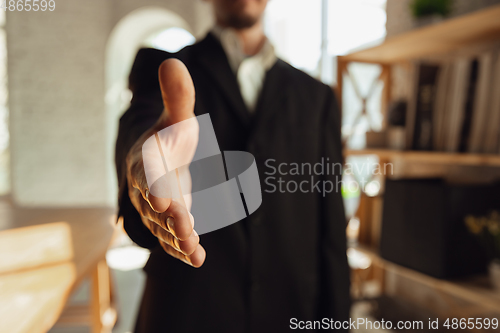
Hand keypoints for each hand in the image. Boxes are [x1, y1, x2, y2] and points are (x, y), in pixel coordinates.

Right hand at [126, 59, 205, 267]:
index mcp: (146, 162)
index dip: (155, 186)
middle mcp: (148, 188)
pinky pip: (173, 237)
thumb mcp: (176, 116)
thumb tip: (173, 61)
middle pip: (156, 207)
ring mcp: (157, 209)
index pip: (148, 175)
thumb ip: (177, 96)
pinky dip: (184, 248)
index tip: (164, 199)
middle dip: (171, 219)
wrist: (162, 158)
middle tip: (185, 230)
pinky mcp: (169, 221)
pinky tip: (198, 259)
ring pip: (164, 228)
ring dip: (178, 240)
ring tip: (194, 253)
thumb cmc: (169, 136)